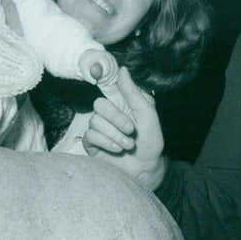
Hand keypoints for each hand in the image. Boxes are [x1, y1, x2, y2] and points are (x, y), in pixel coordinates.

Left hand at [78, 48, 118, 85]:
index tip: (98, 80)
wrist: (89, 56)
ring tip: (101, 83)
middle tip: (99, 83)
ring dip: (110, 80)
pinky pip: (117, 74)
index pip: (107, 66)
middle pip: (113, 70)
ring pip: (116, 73)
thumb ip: (87, 76)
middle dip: (107, 79)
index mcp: (102, 55)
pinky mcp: (115, 65)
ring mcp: (113, 61)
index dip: (104, 75)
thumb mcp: (83, 67)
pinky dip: (113, 80)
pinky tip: (108, 84)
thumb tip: (94, 83)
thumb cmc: (86, 61)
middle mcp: (110, 57)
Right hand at [82, 66, 166, 189]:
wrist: (146, 170)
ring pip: (95, 122)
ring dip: (115, 135)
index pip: (108, 86)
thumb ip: (134, 93)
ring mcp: (99, 129)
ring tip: (128, 145)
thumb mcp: (147, 115)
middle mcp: (109, 114)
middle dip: (116, 118)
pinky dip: (106, 142)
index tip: (97, 70)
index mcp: (123, 103)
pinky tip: (118, 150)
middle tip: (131, 130)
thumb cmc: (151, 142)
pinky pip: (90, 136)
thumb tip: (123, 69)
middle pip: (99, 104)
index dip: (101, 76)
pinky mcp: (92, 144)